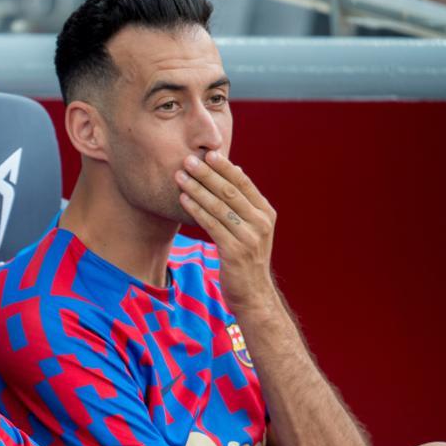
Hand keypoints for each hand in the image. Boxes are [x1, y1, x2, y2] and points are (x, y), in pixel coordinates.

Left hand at [175, 150, 277, 313]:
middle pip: (230, 191)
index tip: (207, 153)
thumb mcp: (250, 228)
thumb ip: (243, 203)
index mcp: (266, 213)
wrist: (252, 293)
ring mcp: (250, 237)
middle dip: (207, 174)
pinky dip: (196, 210)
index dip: (225, 167)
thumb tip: (235, 169)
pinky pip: (212, 225)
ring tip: (179, 176)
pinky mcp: (235, 251)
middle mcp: (261, 223)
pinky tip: (183, 199)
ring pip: (219, 207)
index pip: (243, 183)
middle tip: (187, 160)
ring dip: (197, 189)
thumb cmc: (245, 257)